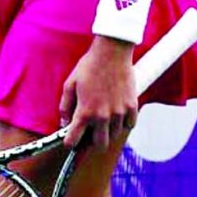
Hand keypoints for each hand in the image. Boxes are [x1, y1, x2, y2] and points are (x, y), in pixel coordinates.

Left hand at [59, 37, 138, 151]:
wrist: (112, 52)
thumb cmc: (89, 66)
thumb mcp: (70, 84)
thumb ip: (65, 106)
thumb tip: (64, 121)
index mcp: (85, 112)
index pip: (74, 140)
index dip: (70, 142)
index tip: (71, 141)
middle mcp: (102, 116)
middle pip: (99, 145)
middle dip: (92, 142)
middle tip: (90, 132)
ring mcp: (119, 113)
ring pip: (114, 135)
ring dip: (108, 131)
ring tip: (104, 117)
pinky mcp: (132, 107)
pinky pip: (129, 125)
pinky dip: (123, 123)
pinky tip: (117, 113)